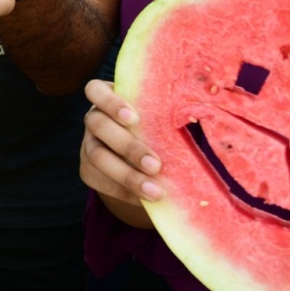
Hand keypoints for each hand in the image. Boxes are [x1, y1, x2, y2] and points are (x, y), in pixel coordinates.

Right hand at [80, 78, 162, 208]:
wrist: (137, 157)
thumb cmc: (153, 126)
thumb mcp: (155, 115)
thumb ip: (164, 114)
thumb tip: (203, 117)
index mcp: (106, 97)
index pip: (95, 91)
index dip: (111, 103)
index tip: (135, 118)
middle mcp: (92, 119)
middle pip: (99, 126)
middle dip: (128, 146)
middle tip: (155, 165)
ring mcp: (87, 144)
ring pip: (97, 157)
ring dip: (127, 175)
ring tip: (155, 191)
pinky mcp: (87, 170)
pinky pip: (99, 181)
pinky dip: (124, 192)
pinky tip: (145, 199)